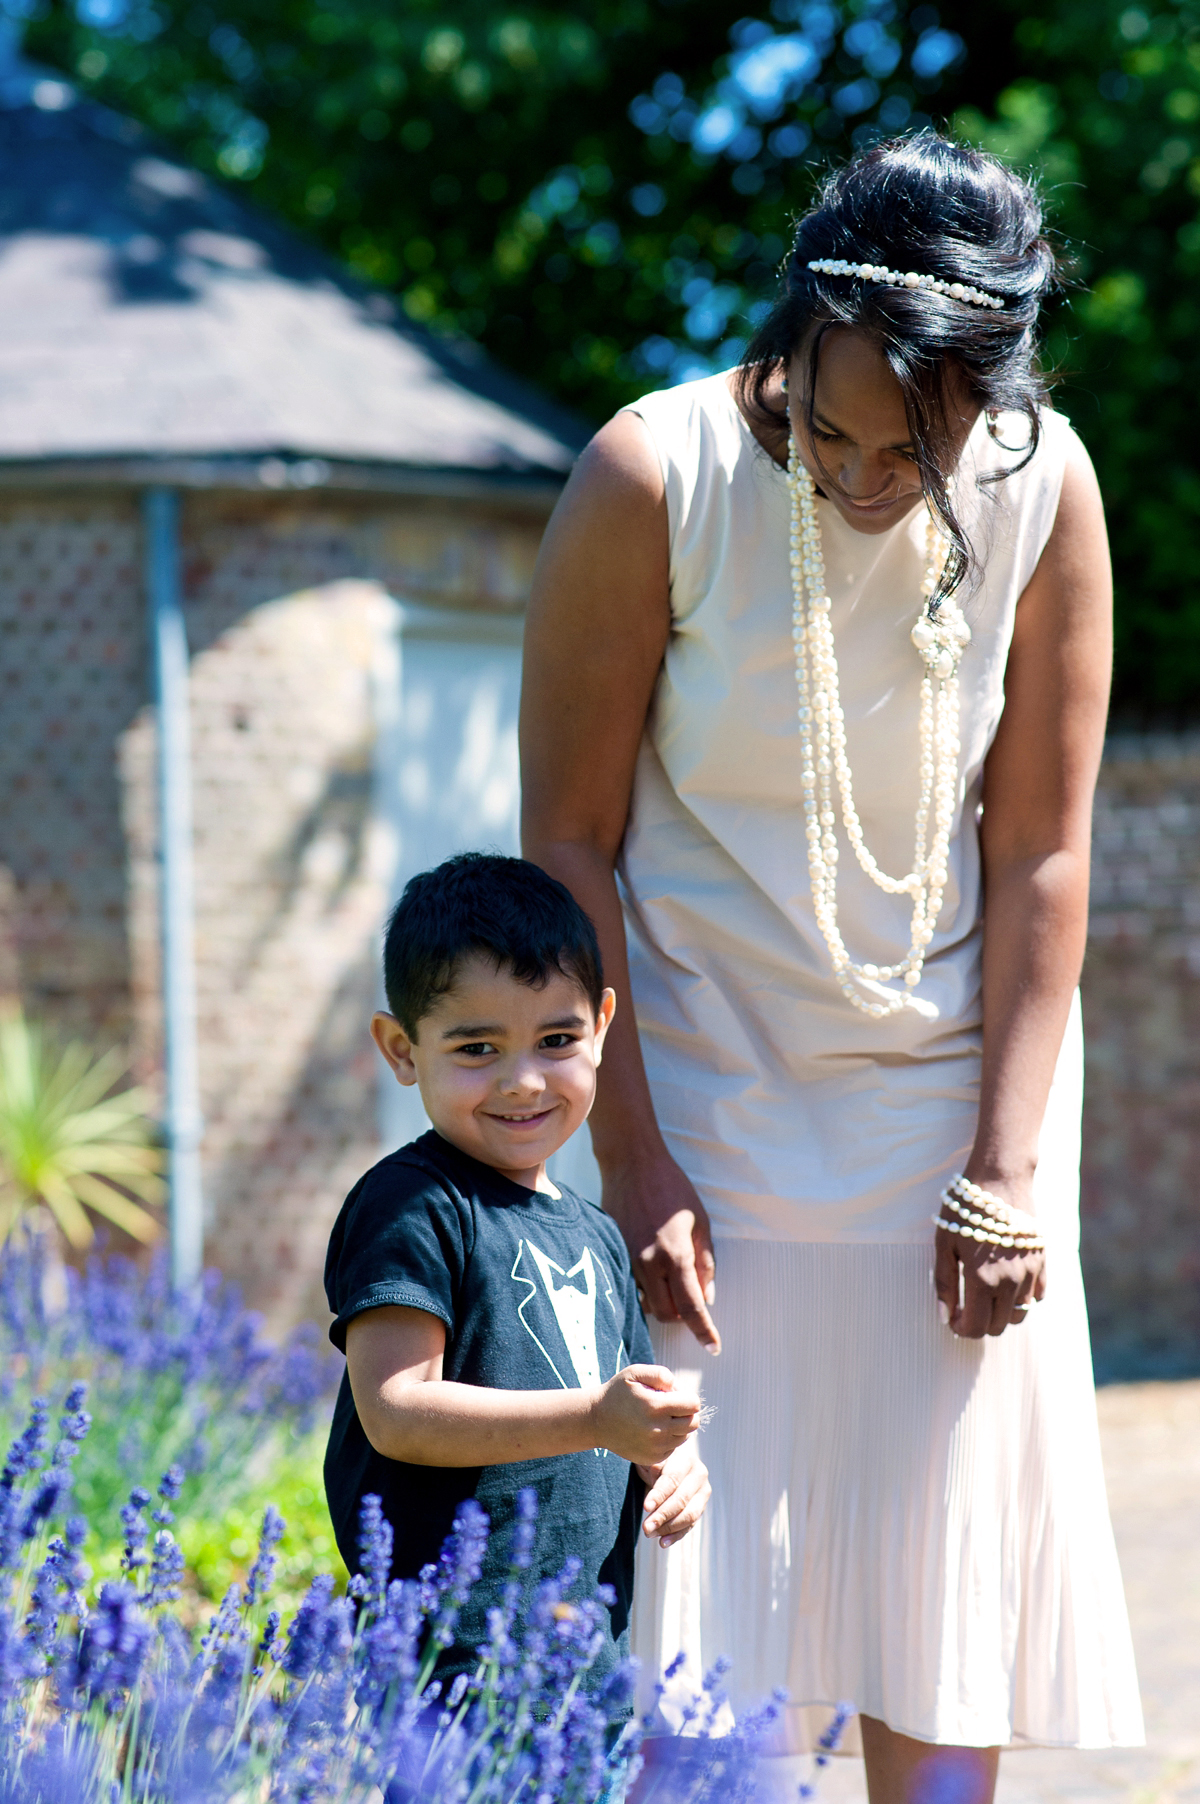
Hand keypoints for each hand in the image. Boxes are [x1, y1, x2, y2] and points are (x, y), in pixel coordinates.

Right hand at [592, 1364, 700, 1464]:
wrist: (596, 1421)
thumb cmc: (617, 1393)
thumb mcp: (635, 1373)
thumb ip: (660, 1374)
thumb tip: (677, 1387)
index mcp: (656, 1407)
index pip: (693, 1405)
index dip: (687, 1397)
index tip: (673, 1395)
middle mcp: (658, 1430)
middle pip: (693, 1423)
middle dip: (686, 1412)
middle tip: (670, 1406)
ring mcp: (655, 1448)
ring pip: (684, 1436)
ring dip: (677, 1426)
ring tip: (659, 1417)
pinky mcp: (652, 1459)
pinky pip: (672, 1448)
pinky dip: (668, 1439)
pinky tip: (652, 1430)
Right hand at [602, 1151, 720, 1353]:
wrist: (632, 1164)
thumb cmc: (671, 1188)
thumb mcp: (701, 1223)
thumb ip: (706, 1263)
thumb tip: (708, 1297)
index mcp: (676, 1255)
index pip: (692, 1306)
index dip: (704, 1331)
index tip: (713, 1346)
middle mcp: (650, 1264)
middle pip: (666, 1314)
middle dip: (682, 1316)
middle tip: (693, 1302)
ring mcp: (629, 1261)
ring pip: (648, 1303)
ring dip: (665, 1302)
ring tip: (674, 1280)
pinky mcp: (616, 1255)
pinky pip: (634, 1286)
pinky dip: (648, 1289)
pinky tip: (655, 1271)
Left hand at [636, 1437, 710, 1548]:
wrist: (668, 1464)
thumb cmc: (654, 1460)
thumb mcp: (650, 1457)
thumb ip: (653, 1463)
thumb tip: (655, 1473)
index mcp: (685, 1459)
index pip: (672, 1480)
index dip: (659, 1494)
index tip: (646, 1507)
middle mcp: (699, 1474)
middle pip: (681, 1499)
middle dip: (662, 1516)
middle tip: (646, 1528)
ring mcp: (703, 1492)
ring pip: (689, 1515)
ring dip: (668, 1528)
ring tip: (650, 1534)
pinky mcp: (701, 1507)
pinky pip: (690, 1525)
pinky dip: (676, 1535)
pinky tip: (663, 1542)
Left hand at [934, 1175, 1047, 1337]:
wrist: (1000, 1177)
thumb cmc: (964, 1209)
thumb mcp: (944, 1244)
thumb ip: (944, 1284)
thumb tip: (944, 1318)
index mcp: (982, 1280)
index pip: (976, 1327)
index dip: (961, 1329)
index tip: (953, 1318)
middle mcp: (1010, 1282)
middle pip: (998, 1326)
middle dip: (979, 1323)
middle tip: (965, 1306)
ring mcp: (1030, 1273)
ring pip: (1019, 1314)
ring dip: (1000, 1312)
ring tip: (985, 1293)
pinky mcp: (1042, 1262)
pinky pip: (1037, 1296)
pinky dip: (1023, 1297)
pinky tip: (1007, 1281)